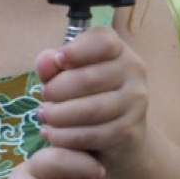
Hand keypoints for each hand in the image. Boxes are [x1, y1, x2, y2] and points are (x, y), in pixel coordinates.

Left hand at [34, 26, 149, 173]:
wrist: (120, 132)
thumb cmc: (88, 92)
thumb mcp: (68, 73)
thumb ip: (53, 65)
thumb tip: (45, 62)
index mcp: (118, 49)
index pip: (103, 42)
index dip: (77, 50)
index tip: (58, 60)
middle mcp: (133, 71)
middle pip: (90, 79)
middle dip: (58, 89)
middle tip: (43, 96)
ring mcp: (135, 102)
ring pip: (91, 110)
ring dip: (59, 115)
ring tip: (43, 116)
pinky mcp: (130, 131)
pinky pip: (93, 135)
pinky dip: (66, 136)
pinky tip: (51, 134)